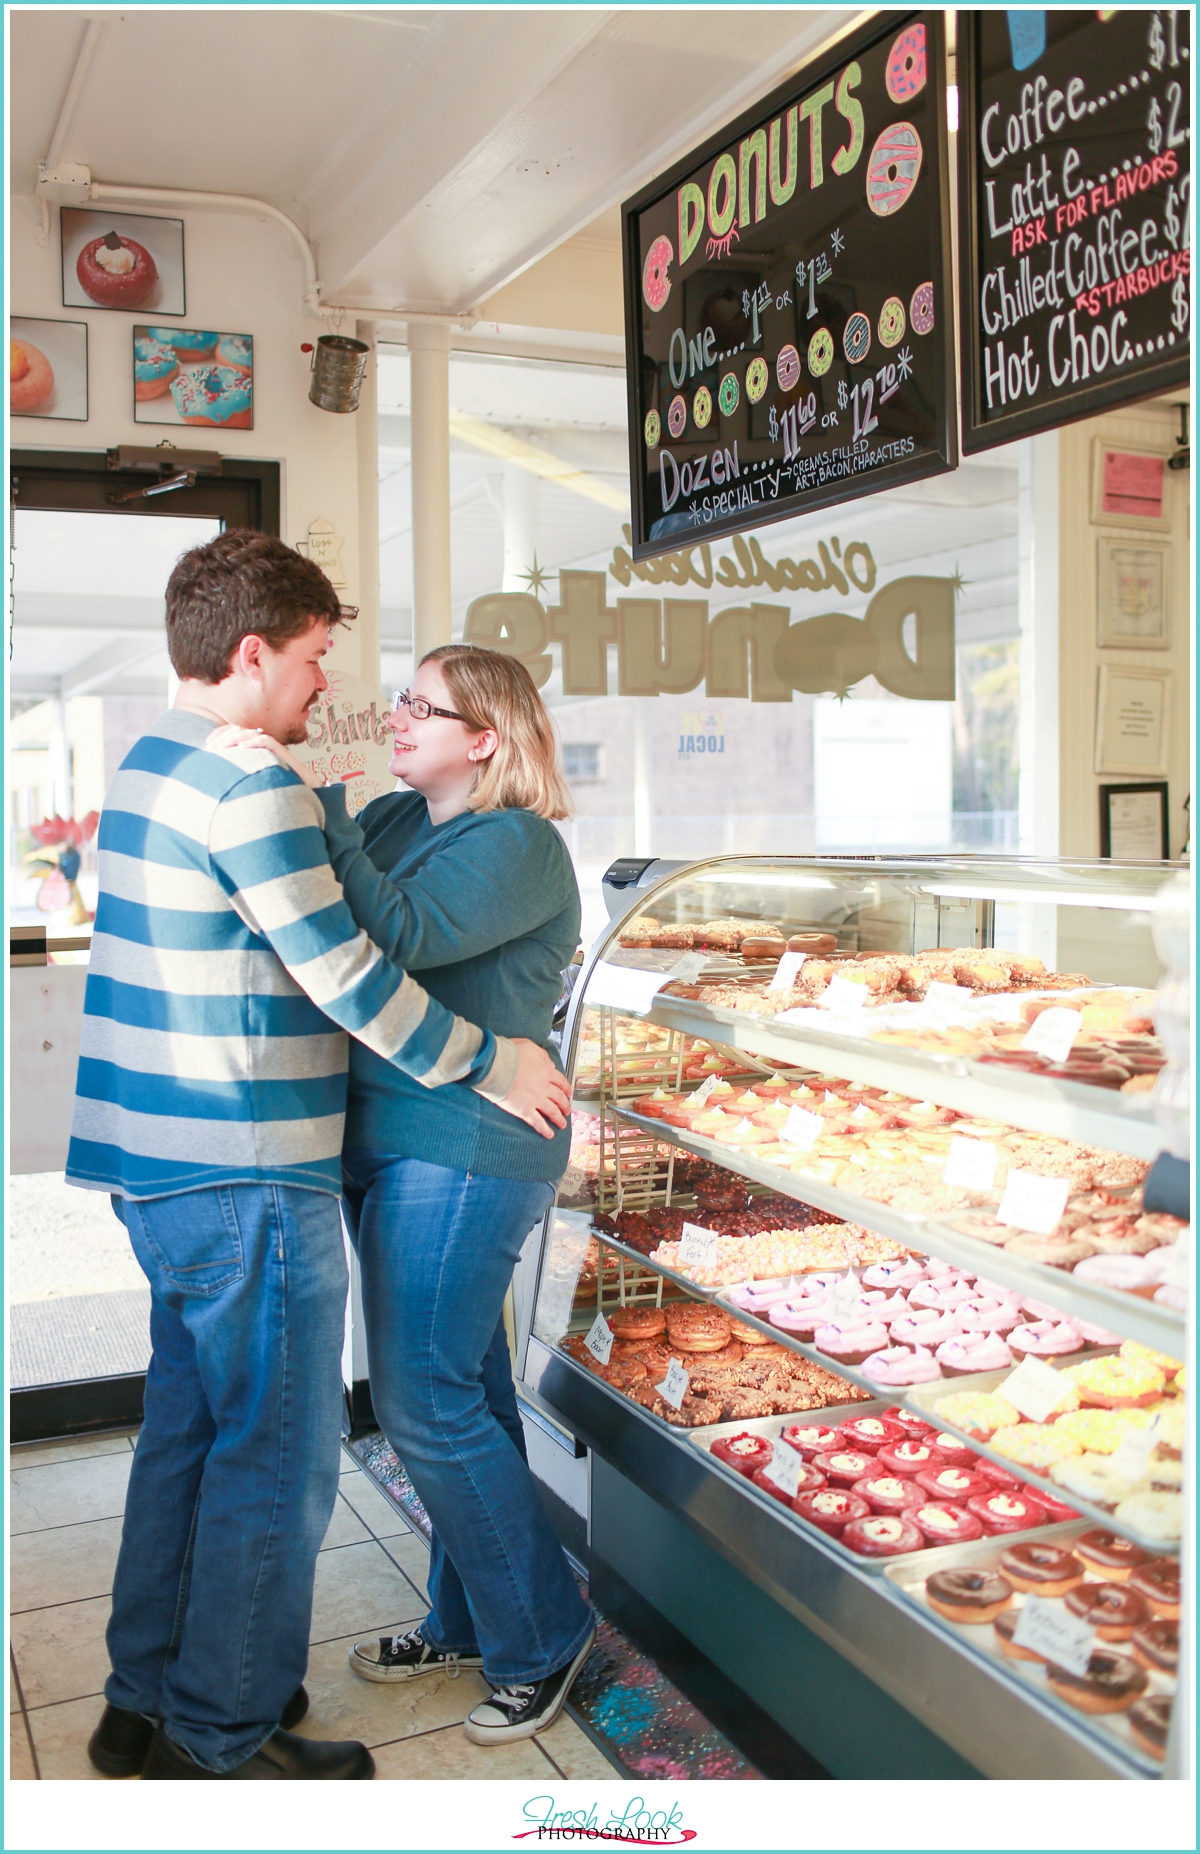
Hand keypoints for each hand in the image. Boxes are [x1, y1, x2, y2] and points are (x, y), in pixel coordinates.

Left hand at [205, 724, 322, 789]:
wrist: (301, 789)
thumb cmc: (275, 785)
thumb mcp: (249, 777)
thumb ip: (236, 771)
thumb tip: (215, 776)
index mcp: (251, 745)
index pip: (233, 731)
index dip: (219, 735)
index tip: (207, 746)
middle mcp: (260, 742)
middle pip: (238, 730)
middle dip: (222, 737)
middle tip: (211, 748)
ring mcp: (270, 745)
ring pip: (249, 734)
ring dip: (233, 739)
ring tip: (222, 748)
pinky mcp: (280, 752)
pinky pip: (265, 741)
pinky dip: (253, 743)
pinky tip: (241, 749)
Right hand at [496, 1037, 572, 1138]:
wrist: (496, 1064)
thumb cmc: (509, 1053)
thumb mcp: (529, 1046)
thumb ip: (542, 1055)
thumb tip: (549, 1062)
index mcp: (546, 1071)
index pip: (561, 1081)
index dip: (566, 1088)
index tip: (568, 1093)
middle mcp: (544, 1086)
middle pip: (559, 1098)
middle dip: (565, 1106)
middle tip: (567, 1111)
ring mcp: (535, 1099)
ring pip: (552, 1111)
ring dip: (558, 1119)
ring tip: (561, 1124)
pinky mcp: (524, 1110)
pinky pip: (538, 1122)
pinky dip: (544, 1129)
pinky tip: (549, 1134)